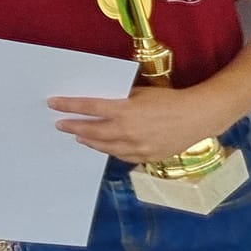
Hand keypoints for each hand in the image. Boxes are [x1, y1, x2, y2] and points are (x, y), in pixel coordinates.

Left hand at [50, 84, 228, 162]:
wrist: (196, 117)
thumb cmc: (168, 100)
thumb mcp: (140, 93)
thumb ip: (119, 99)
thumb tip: (99, 102)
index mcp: (125, 111)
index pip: (89, 108)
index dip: (69, 106)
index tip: (54, 104)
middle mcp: (127, 131)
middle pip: (91, 131)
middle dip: (73, 127)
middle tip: (60, 124)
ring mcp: (136, 148)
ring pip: (104, 146)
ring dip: (88, 141)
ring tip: (78, 136)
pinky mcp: (145, 158)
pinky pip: (120, 156)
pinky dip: (108, 150)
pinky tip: (101, 146)